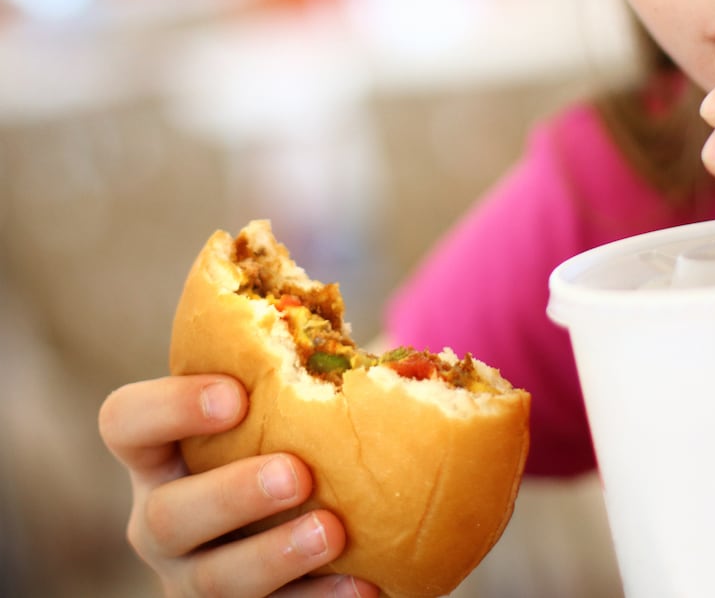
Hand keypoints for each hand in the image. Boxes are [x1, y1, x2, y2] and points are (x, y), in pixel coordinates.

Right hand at [98, 375, 378, 597]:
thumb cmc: (294, 440)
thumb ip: (303, 373)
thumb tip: (387, 342)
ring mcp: (196, 577)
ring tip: (333, 529)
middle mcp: (163, 520)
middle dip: (231, 495)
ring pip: (215, 580)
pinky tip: (367, 584)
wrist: (314, 520)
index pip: (126, 423)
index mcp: (161, 454)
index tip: (235, 394)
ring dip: (275, 555)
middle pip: (168, 516)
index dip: (169, 407)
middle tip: (296, 472)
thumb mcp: (282, 409)